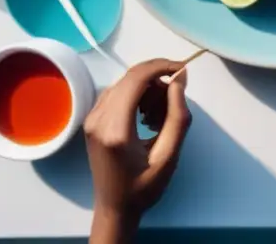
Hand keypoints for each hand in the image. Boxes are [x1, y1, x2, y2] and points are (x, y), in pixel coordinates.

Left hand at [85, 59, 191, 234]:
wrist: (115, 208)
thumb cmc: (144, 187)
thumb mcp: (169, 155)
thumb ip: (177, 115)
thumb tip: (179, 79)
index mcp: (115, 129)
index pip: (137, 79)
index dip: (162, 66)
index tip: (183, 70)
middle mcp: (98, 118)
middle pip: (130, 77)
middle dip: (157, 80)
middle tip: (174, 101)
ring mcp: (91, 118)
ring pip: (124, 83)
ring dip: (147, 88)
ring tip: (160, 116)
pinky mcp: (92, 119)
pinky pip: (117, 93)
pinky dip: (136, 95)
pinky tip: (146, 116)